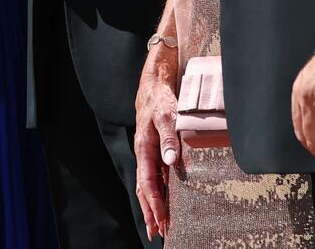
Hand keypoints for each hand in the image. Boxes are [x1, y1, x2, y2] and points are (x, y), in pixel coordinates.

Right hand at [134, 45, 181, 239]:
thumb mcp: (167, 115)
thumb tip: (169, 162)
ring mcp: (149, 151)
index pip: (147, 181)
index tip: (161, 220)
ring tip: (159, 223)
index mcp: (144, 146)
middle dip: (150, 211)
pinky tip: (165, 200)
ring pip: (148, 183)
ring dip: (153, 204)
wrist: (155, 82)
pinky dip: (158, 191)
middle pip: (144, 187)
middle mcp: (144, 152)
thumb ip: (169, 138)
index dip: (154, 202)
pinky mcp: (155, 149)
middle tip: (157, 232)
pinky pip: (155, 175)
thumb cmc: (161, 98)